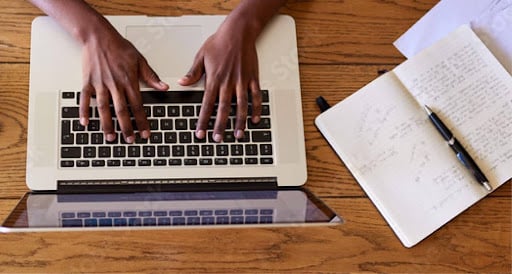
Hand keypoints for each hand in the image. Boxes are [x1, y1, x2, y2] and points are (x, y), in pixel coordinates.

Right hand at [80, 29, 168, 142]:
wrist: (99, 36)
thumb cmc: (119, 47)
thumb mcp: (140, 60)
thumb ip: (151, 76)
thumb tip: (164, 87)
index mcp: (129, 81)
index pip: (137, 106)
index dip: (142, 121)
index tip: (145, 133)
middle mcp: (114, 84)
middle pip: (121, 110)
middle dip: (126, 127)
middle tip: (129, 140)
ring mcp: (100, 84)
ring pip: (104, 108)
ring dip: (107, 124)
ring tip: (110, 137)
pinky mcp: (88, 81)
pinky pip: (85, 99)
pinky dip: (84, 111)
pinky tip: (85, 123)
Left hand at [178, 26, 261, 141]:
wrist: (238, 31)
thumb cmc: (219, 42)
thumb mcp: (201, 56)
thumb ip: (193, 73)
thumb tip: (182, 83)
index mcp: (214, 79)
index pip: (206, 105)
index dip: (203, 121)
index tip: (200, 133)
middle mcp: (228, 82)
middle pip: (223, 109)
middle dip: (220, 126)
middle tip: (218, 139)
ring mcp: (242, 81)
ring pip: (241, 106)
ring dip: (239, 122)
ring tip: (238, 135)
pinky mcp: (253, 78)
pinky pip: (255, 96)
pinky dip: (256, 108)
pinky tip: (254, 119)